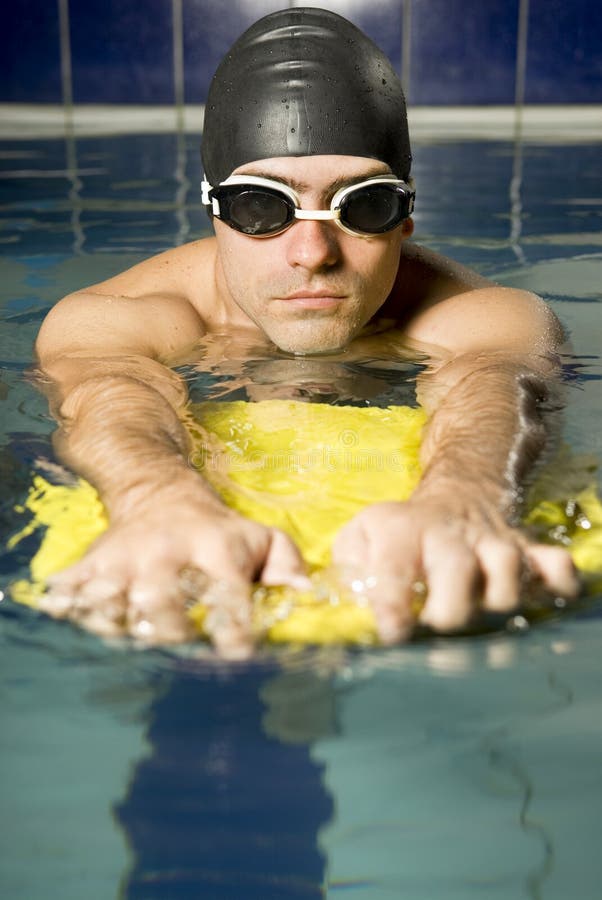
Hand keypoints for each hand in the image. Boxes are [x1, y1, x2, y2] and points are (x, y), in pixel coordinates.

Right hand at [38, 485, 307, 658]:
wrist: (159, 493)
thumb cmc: (219, 530)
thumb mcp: (261, 538)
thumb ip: (288, 565)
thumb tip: (307, 596)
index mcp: (214, 546)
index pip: (226, 592)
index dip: (233, 629)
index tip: (238, 656)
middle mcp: (166, 551)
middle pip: (162, 605)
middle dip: (173, 637)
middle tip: (185, 661)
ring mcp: (123, 560)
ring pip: (114, 605)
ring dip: (125, 636)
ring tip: (139, 651)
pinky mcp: (91, 566)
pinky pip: (73, 595)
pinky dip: (74, 614)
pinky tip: (85, 628)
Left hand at [332, 491, 578, 643]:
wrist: (455, 497)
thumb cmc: (399, 533)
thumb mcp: (359, 538)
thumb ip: (348, 571)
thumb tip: (350, 607)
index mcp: (402, 530)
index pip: (394, 567)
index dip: (393, 605)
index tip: (394, 633)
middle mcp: (450, 534)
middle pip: (457, 570)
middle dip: (448, 610)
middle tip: (439, 628)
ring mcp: (492, 542)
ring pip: (507, 572)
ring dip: (496, 601)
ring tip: (481, 613)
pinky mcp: (526, 552)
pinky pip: (554, 566)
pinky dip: (557, 586)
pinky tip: (546, 599)